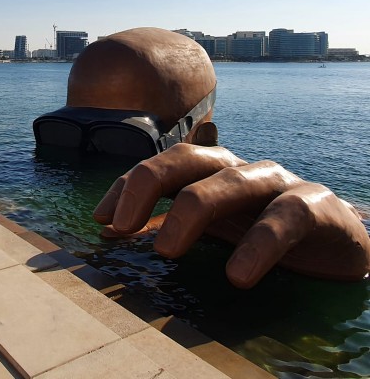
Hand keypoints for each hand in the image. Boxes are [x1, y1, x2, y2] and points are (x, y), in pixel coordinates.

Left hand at [93, 143, 369, 288]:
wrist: (333, 239)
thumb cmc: (259, 229)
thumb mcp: (207, 226)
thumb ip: (164, 223)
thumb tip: (109, 230)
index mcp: (208, 171)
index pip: (159, 166)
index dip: (126, 187)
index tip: (100, 219)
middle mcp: (236, 168)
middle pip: (186, 159)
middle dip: (148, 185)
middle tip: (121, 226)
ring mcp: (274, 181)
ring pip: (229, 182)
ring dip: (192, 212)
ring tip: (165, 251)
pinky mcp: (314, 204)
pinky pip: (284, 217)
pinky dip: (259, 243)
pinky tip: (238, 274)